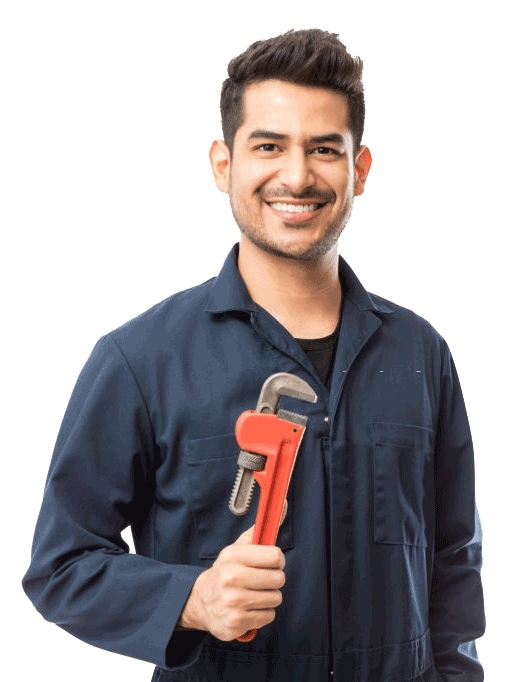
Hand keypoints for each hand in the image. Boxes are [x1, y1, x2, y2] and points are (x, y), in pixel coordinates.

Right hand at [179, 498, 287, 640]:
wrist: (202, 601)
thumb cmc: (227, 571)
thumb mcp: (238, 548)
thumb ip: (260, 530)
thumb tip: (283, 505)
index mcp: (233, 556)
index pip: (275, 556)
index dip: (277, 560)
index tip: (270, 563)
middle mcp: (231, 578)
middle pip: (278, 579)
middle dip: (273, 580)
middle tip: (260, 580)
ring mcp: (233, 602)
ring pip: (275, 598)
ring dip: (268, 597)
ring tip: (253, 594)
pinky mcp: (236, 622)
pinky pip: (268, 616)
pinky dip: (262, 613)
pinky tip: (249, 608)